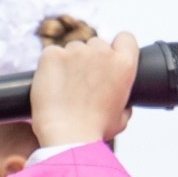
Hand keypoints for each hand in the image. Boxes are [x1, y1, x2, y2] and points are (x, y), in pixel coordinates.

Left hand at [30, 27, 136, 152]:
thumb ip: (125, 102)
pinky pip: (52, 53)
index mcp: (124, 65)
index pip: (125, 38)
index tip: (110, 58)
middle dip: (90, 59)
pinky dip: (51, 66)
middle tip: (82, 83)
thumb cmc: (94, 132)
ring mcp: (76, 51)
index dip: (118, 47)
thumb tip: (124, 102)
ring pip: (73, 48)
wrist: (67, 138)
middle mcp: (102, 52)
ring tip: (66, 88)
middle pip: (97, 44)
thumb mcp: (121, 119)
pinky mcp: (52, 54)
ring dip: (70, 62)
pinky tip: (52, 84)